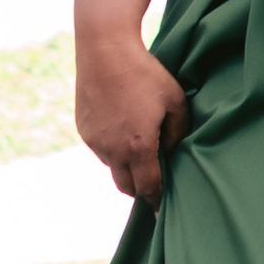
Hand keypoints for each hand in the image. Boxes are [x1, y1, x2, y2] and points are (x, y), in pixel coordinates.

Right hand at [75, 36, 188, 203]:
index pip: (149, 187)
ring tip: (139, 148)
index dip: (157, 201)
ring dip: (126, 166)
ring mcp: (95, 142)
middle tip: (153, 185)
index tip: (162, 212)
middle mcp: (112, 150)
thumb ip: (179, 131)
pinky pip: (101, 150)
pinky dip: (113, 148)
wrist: (105, 50)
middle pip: (127, 186)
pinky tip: (123, 128)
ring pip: (113, 167)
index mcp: (138, 147)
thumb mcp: (175, 101)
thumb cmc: (146, 73)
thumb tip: (172, 151)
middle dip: (141, 189)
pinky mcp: (84, 130)